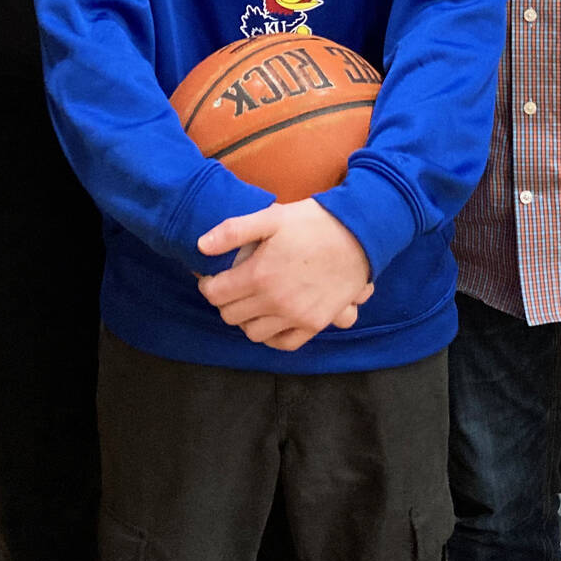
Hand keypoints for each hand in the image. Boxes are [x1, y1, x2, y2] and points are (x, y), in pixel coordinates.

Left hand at [196, 200, 374, 351]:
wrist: (360, 234)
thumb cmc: (314, 222)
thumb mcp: (272, 216)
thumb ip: (233, 231)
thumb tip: (201, 246)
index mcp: (259, 275)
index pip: (215, 294)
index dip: (208, 284)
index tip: (212, 276)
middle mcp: (275, 302)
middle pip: (230, 316)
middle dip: (224, 301)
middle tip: (230, 286)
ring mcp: (296, 316)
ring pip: (253, 333)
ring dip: (246, 319)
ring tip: (250, 301)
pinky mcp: (314, 323)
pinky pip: (283, 343)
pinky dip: (272, 336)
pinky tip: (271, 319)